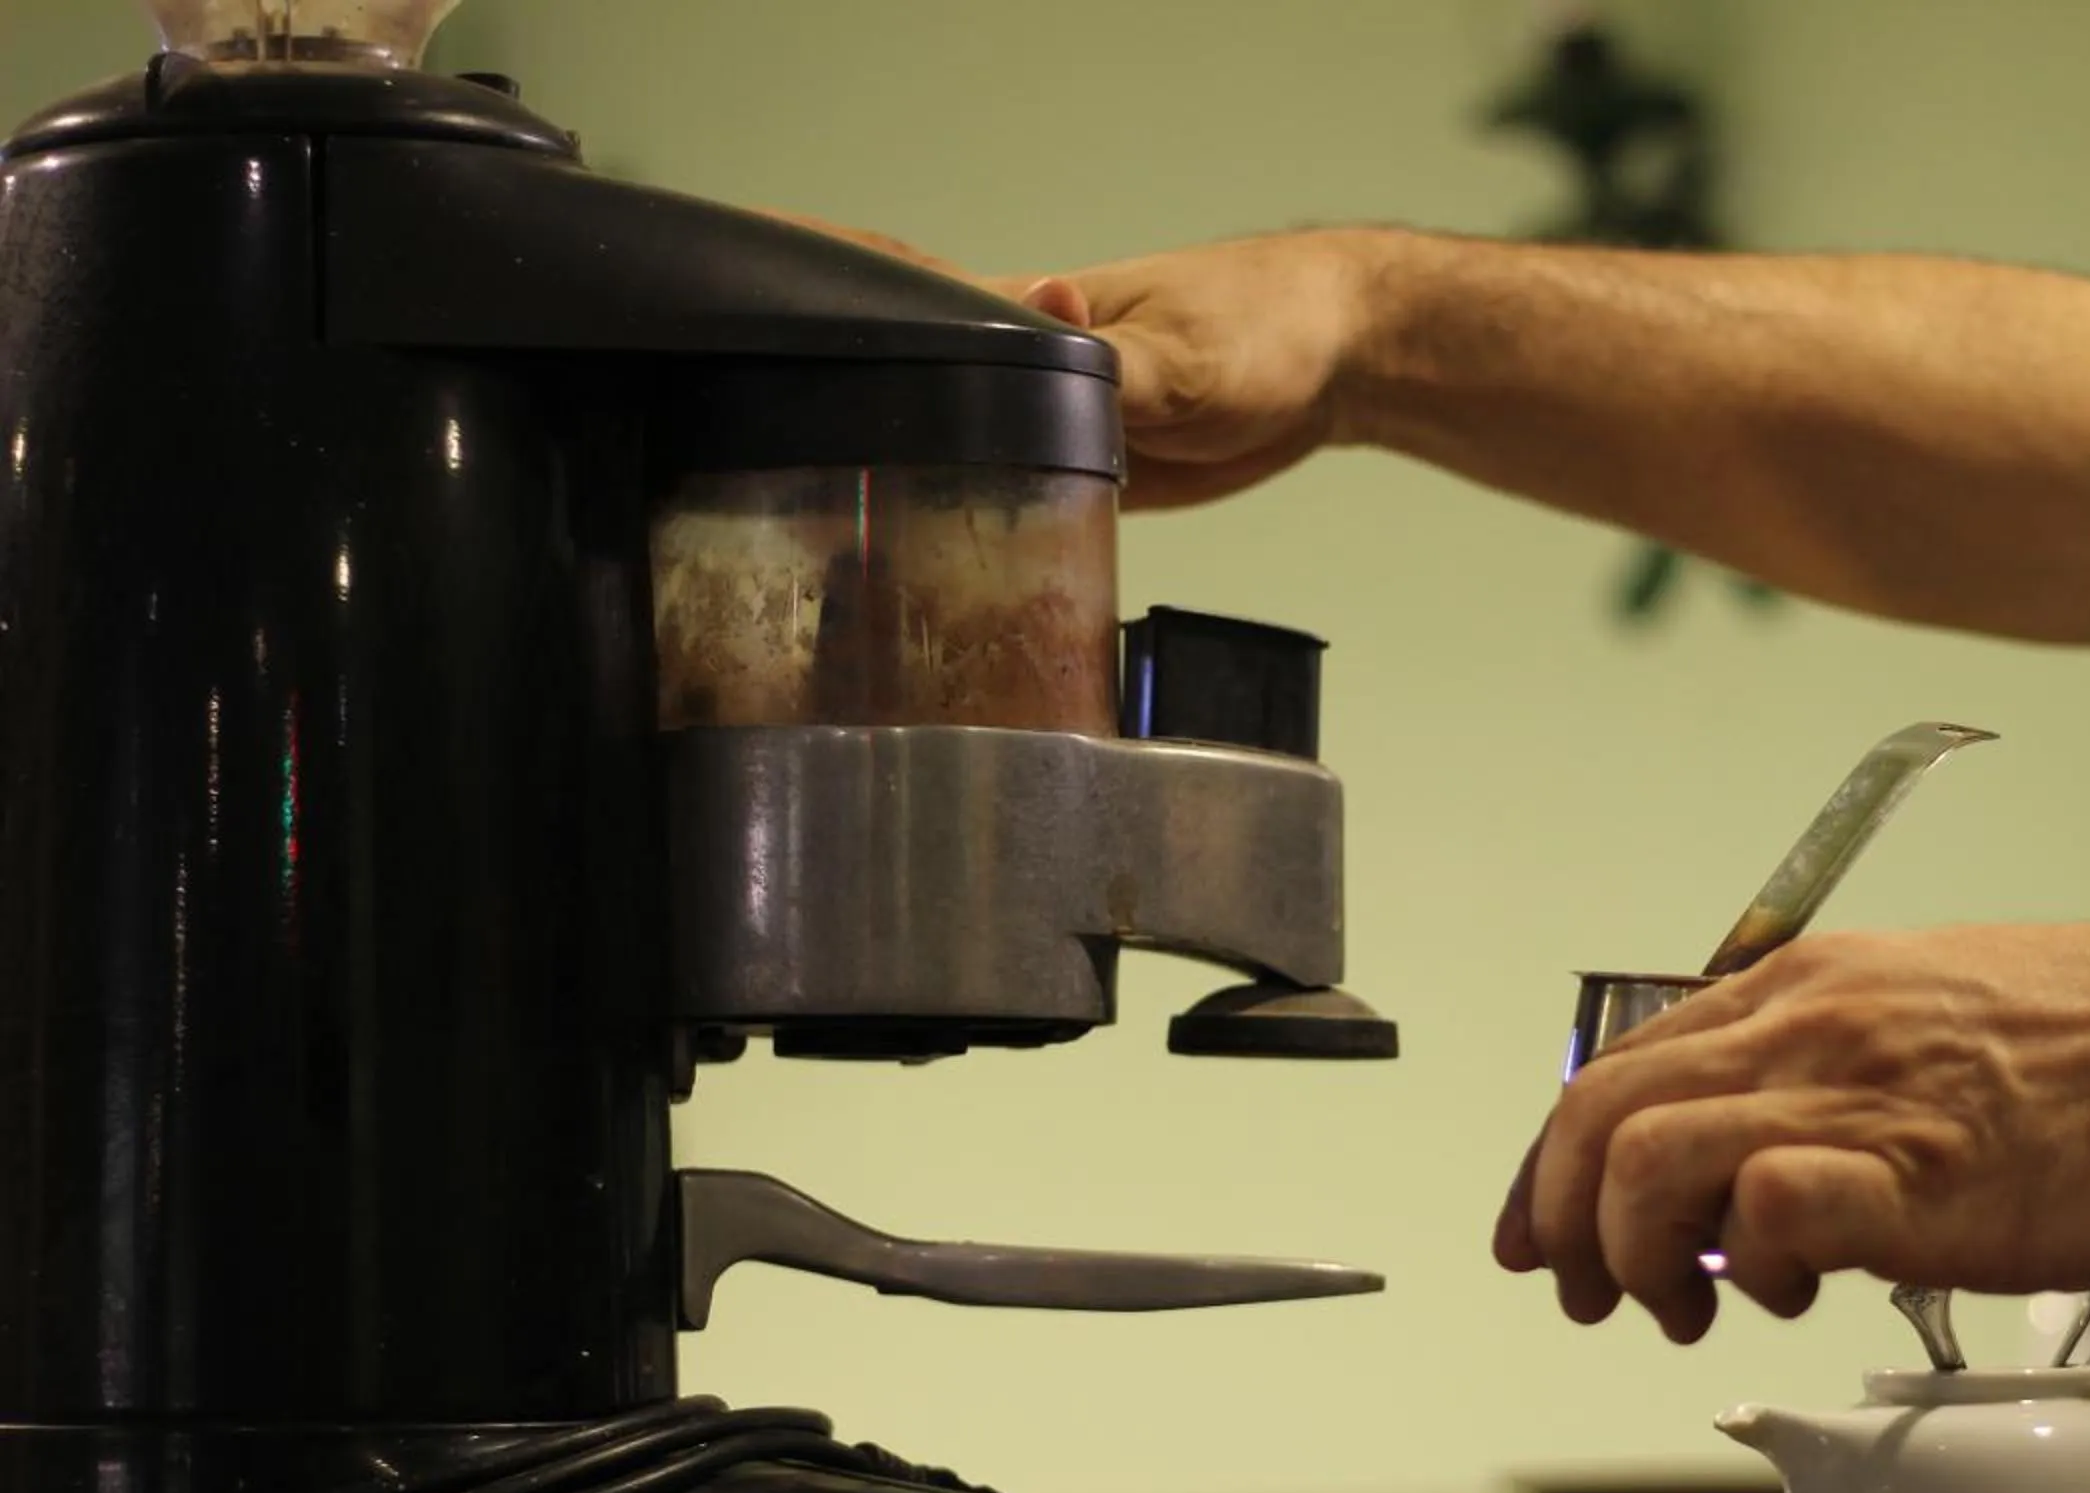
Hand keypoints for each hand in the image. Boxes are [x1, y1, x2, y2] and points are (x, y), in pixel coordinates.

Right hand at [775, 216, 1397, 510]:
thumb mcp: (1183, 357)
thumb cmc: (1260, 328)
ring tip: (813, 546)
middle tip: (756, 489)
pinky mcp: (1078, 465)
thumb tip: (1049, 323)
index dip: (820, 323)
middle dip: (836, 431)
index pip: (897, 308)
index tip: (735, 344)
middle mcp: (1013, 362)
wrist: (1332, 363)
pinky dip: (975, 522)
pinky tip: (928, 567)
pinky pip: (1009, 492)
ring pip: (950, 450)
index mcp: (1021, 313)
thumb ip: (1110, 362)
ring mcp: (1041, 417)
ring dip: (899, 489)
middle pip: (901, 393)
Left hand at [1492, 927, 2089, 1343]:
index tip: (1542, 1231)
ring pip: (1648, 1159)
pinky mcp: (1912, 1179)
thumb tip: (1776, 1164)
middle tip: (1586, 1295)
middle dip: (1563, 1221)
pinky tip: (1798, 1295)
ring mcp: (1855, 1097)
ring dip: (1635, 1254)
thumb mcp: (1939, 1019)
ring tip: (1688, 1310)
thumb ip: (1840, 1076)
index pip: (1622, 1065)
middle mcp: (1809, 1026)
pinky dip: (1750, 1261)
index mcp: (1808, 986)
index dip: (1557, 1163)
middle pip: (1600, 1113)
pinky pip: (1767, 1208)